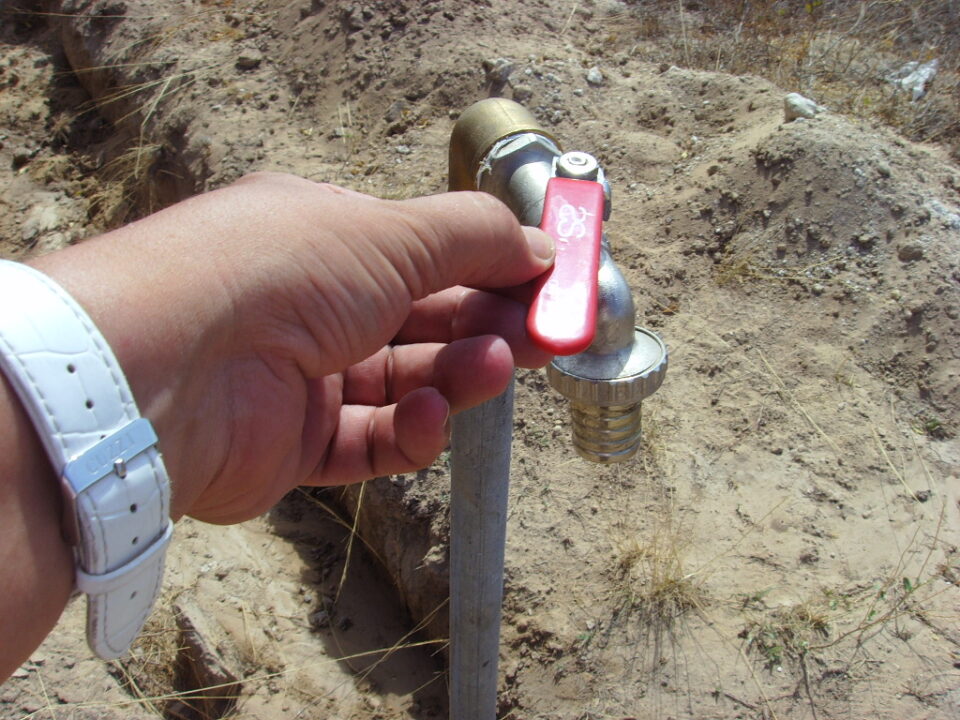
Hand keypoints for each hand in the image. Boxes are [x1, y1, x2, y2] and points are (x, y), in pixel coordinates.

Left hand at [31, 173, 554, 523]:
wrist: (165, 370)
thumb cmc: (276, 273)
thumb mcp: (387, 233)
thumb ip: (471, 238)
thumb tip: (538, 245)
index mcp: (324, 239)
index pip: (425, 251)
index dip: (490, 265)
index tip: (550, 282)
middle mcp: (311, 305)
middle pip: (422, 319)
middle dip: (487, 323)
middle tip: (545, 335)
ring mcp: (301, 378)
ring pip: (403, 381)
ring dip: (456, 374)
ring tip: (494, 367)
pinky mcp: (293, 445)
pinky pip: (369, 442)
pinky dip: (409, 431)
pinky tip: (431, 414)